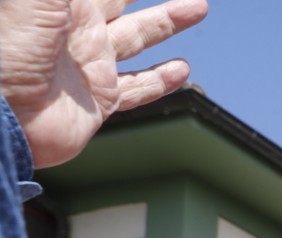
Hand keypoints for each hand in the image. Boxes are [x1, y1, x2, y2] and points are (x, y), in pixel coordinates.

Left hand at [0, 0, 206, 168]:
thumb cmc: (7, 50)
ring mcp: (90, 64)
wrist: (2, 117)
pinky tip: (182, 70)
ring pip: (139, 36)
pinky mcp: (99, 100)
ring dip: (168, 21)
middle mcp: (80, 27)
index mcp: (65, 0)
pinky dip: (161, 81)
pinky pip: (137, 88)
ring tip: (197, 6)